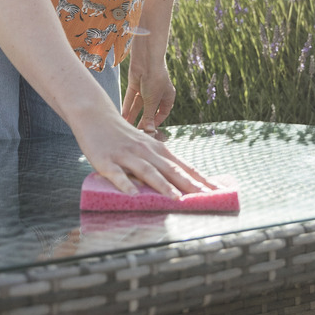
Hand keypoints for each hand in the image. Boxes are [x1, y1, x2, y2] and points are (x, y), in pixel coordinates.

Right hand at [72, 101, 215, 197]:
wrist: (94, 114)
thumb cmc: (123, 135)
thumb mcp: (145, 146)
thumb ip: (161, 162)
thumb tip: (182, 183)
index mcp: (157, 149)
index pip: (183, 166)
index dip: (201, 179)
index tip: (219, 191)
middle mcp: (145, 151)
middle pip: (171, 169)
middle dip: (190, 184)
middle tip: (207, 197)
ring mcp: (126, 156)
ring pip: (148, 172)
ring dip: (163, 186)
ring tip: (177, 199)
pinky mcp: (106, 161)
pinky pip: (117, 175)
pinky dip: (126, 185)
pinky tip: (134, 196)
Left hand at [123, 55, 175, 133]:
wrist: (146, 59)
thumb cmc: (155, 78)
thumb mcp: (152, 100)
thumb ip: (149, 116)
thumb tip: (149, 130)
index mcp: (167, 96)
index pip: (163, 112)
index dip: (156, 121)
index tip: (149, 130)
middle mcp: (156, 93)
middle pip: (149, 110)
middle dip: (142, 120)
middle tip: (136, 131)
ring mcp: (145, 88)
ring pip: (138, 105)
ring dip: (133, 115)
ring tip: (127, 126)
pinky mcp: (135, 84)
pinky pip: (131, 98)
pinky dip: (127, 106)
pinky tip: (123, 115)